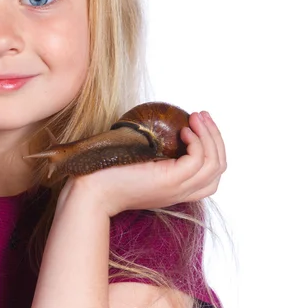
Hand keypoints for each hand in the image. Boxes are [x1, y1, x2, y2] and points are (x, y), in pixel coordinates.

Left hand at [58, 111, 226, 216]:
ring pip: (214, 165)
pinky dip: (198, 142)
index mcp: (173, 189)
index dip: (210, 147)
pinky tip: (184, 130)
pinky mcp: (170, 181)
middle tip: (202, 115)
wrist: (90, 190)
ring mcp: (177, 189)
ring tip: (197, 117)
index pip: (209, 175)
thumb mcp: (134, 159)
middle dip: (216, 138)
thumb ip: (149, 149)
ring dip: (211, 136)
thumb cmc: (104, 171)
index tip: (197, 125)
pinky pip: (199, 161)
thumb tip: (151, 126)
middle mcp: (180, 192)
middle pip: (218, 169)